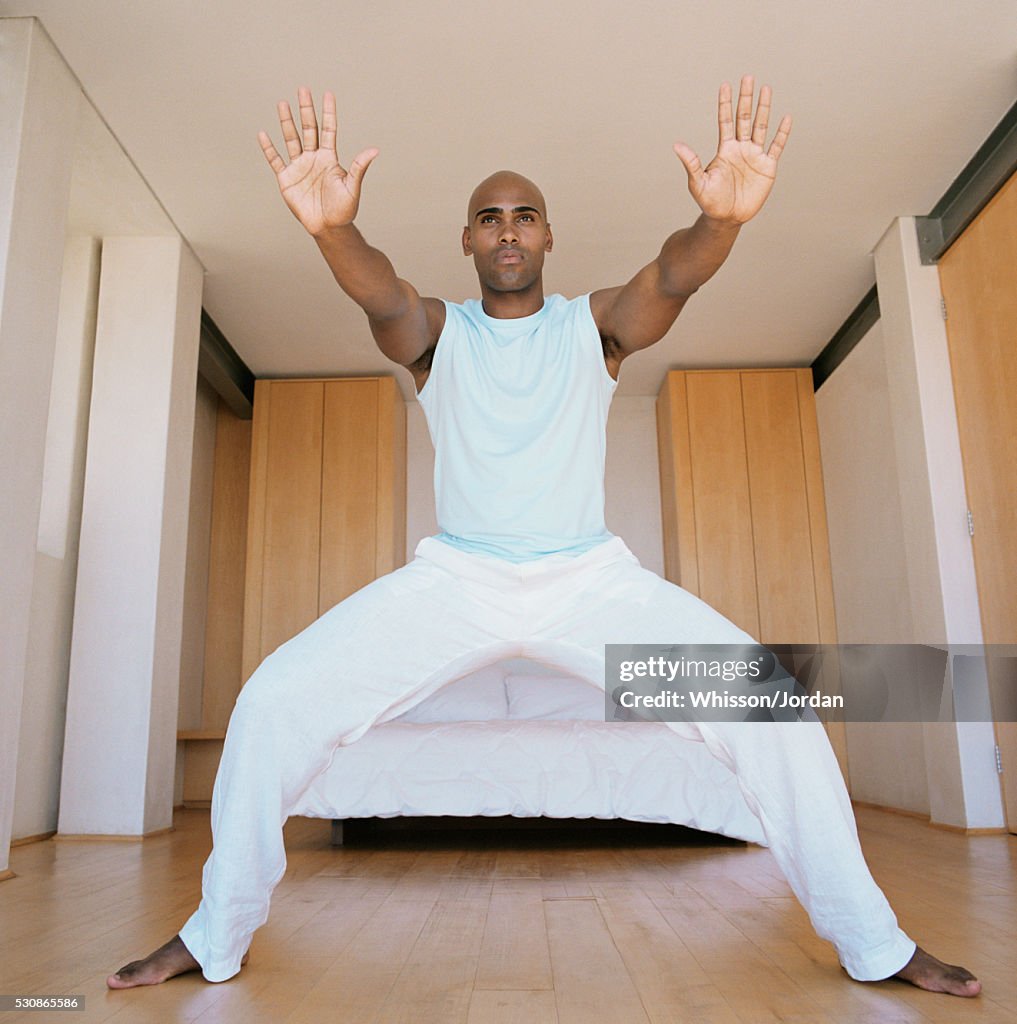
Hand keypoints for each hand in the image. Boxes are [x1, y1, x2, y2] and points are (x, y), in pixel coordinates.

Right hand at [258, 88, 377, 236]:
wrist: (328, 228)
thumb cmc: (343, 210)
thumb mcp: (352, 187)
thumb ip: (359, 167)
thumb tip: (375, 150)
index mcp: (329, 158)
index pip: (328, 130)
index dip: (328, 113)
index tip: (328, 94)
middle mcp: (313, 158)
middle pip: (309, 129)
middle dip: (306, 110)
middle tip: (303, 89)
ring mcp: (299, 167)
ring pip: (292, 139)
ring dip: (287, 122)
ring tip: (283, 104)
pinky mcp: (287, 179)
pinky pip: (276, 160)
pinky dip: (269, 148)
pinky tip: (263, 134)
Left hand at [673, 75, 791, 224]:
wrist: (727, 218)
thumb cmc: (710, 201)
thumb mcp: (697, 182)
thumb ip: (690, 163)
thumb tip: (676, 145)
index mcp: (724, 149)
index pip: (725, 121)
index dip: (725, 104)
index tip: (726, 85)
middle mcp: (740, 148)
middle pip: (744, 118)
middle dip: (746, 98)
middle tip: (748, 77)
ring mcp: (754, 156)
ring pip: (761, 126)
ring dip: (764, 108)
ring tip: (766, 88)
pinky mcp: (767, 167)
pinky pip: (776, 146)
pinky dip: (782, 133)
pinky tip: (786, 118)